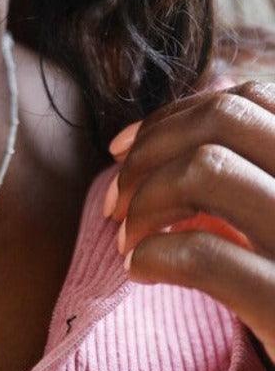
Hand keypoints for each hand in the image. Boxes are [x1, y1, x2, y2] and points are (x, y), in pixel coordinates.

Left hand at [103, 80, 274, 366]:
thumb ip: (256, 164)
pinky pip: (202, 255)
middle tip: (113, 198)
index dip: (171, 117)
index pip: (246, 101)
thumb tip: (196, 104)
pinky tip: (139, 270)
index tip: (122, 148)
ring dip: (144, 196)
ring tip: (124, 236)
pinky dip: (151, 253)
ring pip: (208, 169)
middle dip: (148, 149)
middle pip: (223, 119)